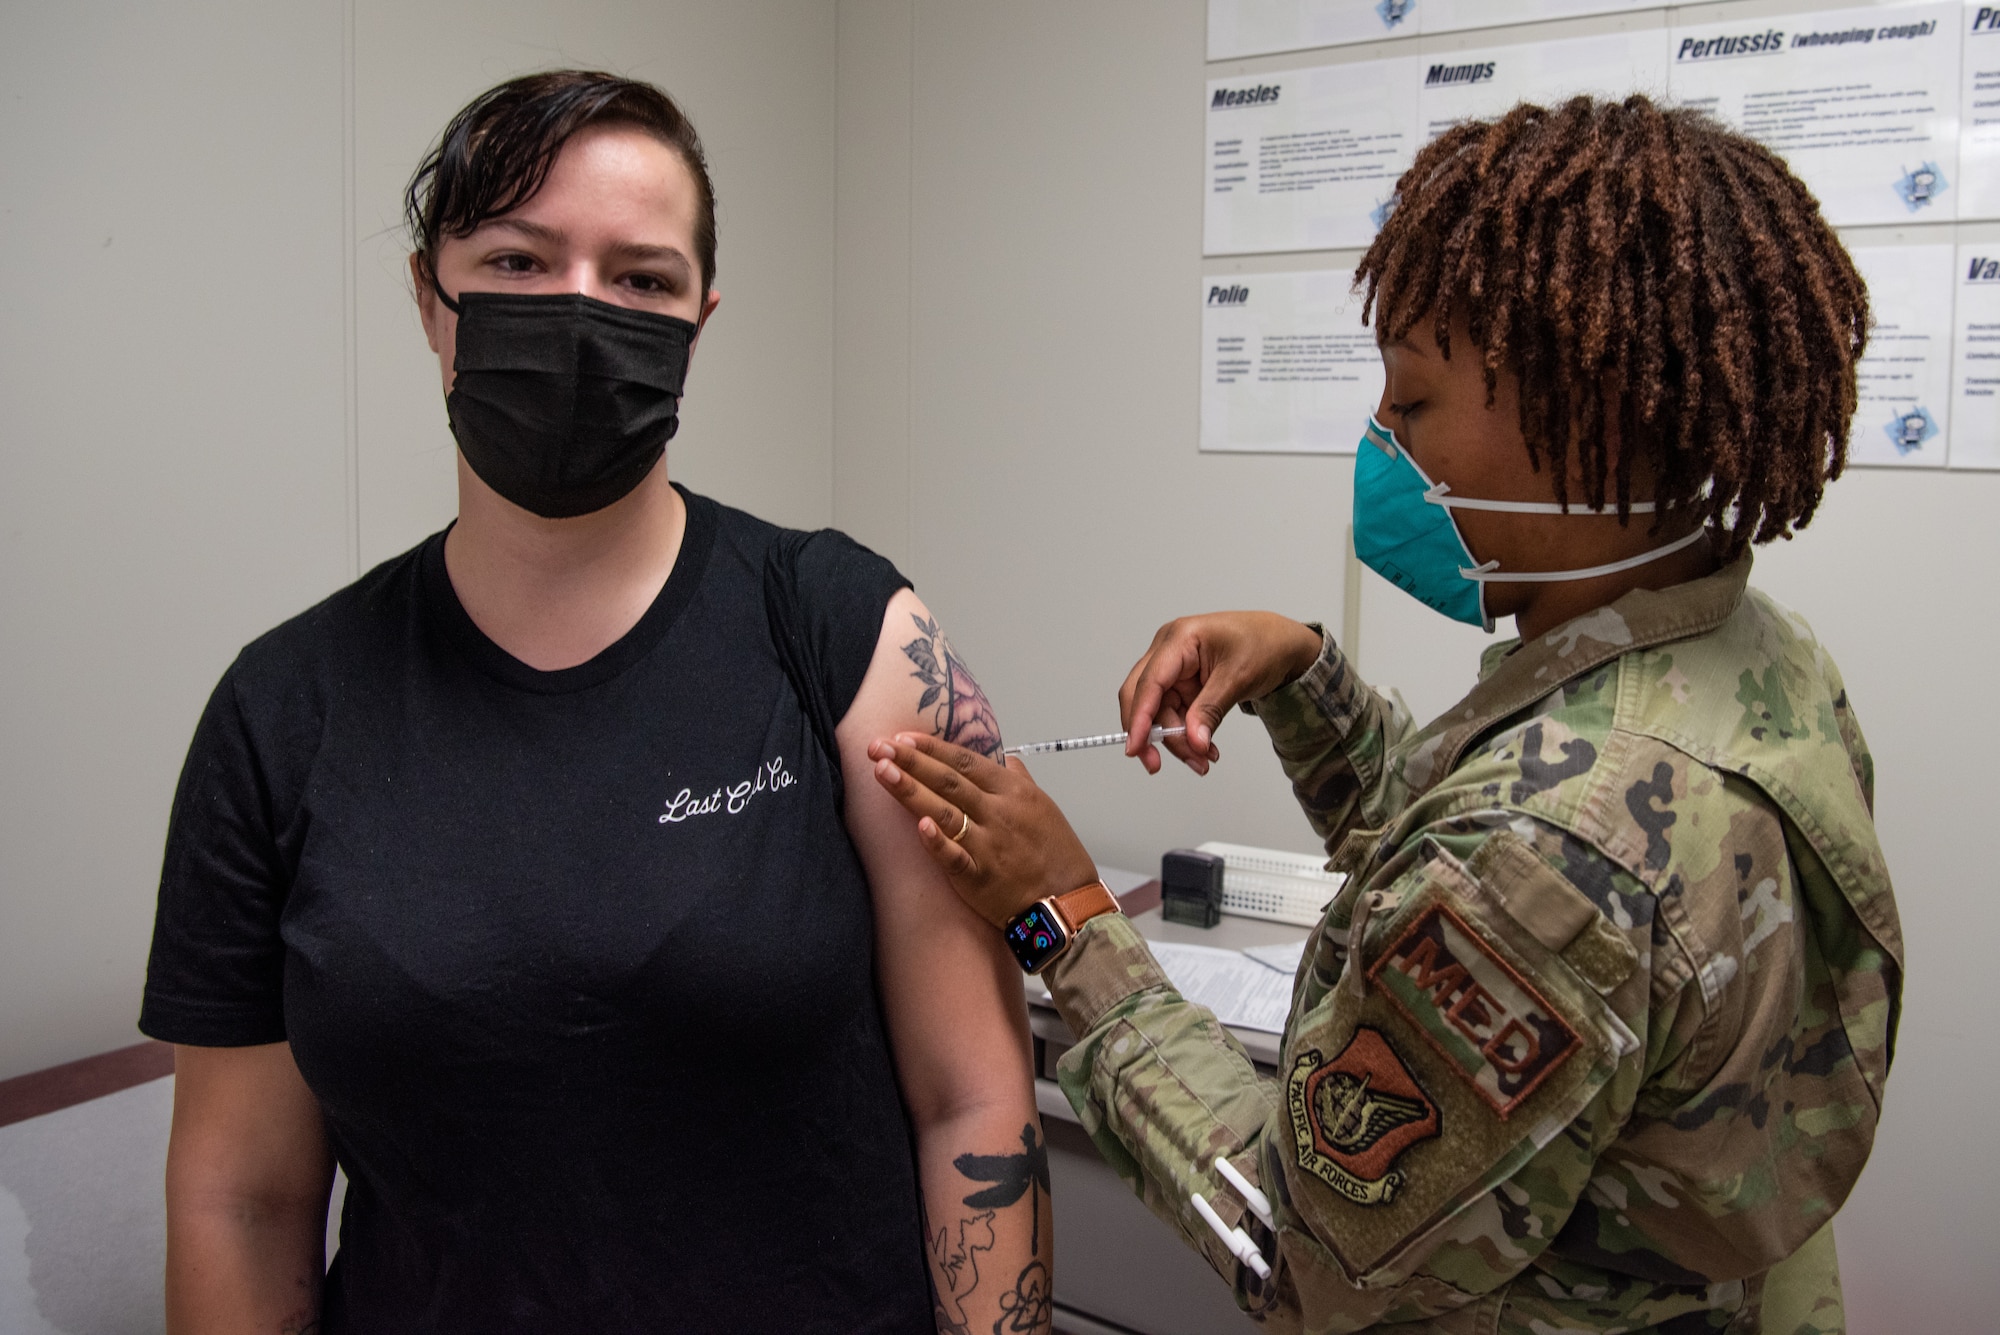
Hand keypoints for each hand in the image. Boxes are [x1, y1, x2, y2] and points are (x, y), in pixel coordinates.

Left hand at [868, 733, 1098, 928]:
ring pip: (944, 811)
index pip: (965, 762)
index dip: (932, 748)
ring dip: (910, 790)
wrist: (1069, 900)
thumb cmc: (1056, 854)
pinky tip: (918, 826)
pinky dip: (937, 843)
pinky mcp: (980, 877)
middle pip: (948, 780)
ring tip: (882, 771)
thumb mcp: (1043, 806)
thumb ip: (1019, 780)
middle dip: (910, 761)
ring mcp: (988, 845)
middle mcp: (998, 813)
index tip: (902, 737)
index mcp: (1012, 792)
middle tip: (877, 746)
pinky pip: (955, 857)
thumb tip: (1006, 759)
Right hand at [1119, 612, 1323, 775]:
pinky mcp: (1182, 684)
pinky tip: (1204, 749)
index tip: (1136, 747)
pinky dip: (1186, 735)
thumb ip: (1210, 710)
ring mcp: (1174, 668)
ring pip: (1158, 712)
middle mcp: (1169, 651)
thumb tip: (1193, 741)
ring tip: (1202, 761)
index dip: (1140, 717)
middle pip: (1143, 697)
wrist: (1282, 643)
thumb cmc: (1263, 644)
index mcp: (1180, 638)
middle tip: (1156, 765)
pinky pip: (1174, 714)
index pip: (1150, 681)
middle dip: (1149, 733)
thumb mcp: (1238, 678)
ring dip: (1175, 740)